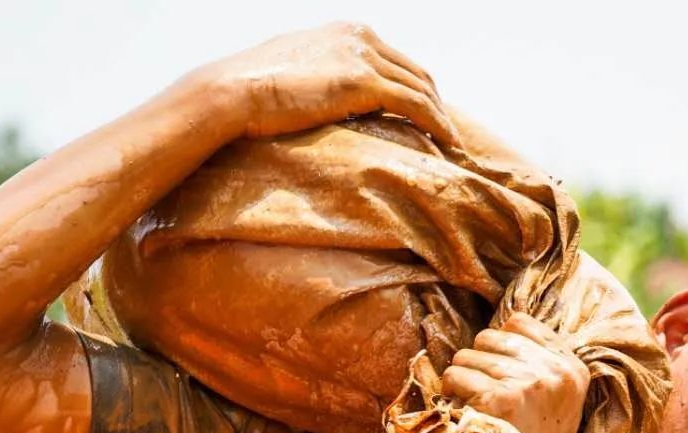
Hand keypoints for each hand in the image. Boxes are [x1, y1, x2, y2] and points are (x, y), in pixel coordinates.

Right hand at [190, 22, 456, 146]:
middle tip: (448, 133)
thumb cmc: (251, 93)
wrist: (235, 91)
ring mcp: (363, 56)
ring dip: (441, 116)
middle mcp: (360, 36)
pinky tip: (445, 143)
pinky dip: (435, 123)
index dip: (415, 89)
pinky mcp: (364, 81)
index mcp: (345, 32)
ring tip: (452, 145)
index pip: (394, 60)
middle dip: (435, 102)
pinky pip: (415, 104)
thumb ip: (318, 80)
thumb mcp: (292, 76)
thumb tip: (318, 102)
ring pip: (421, 87)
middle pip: (415, 71)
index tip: (427, 116)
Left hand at [441, 315, 589, 432]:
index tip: (497, 375)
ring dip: (460, 380)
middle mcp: (554, 373)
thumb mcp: (558, 407)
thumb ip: (545, 368)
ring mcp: (525, 383)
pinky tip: (462, 416)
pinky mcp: (496, 398)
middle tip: (482, 397)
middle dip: (477, 363)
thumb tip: (509, 325)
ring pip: (467, 354)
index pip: (520, 321)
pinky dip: (449, 394)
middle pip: (491, 336)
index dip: (498, 344)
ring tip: (473, 410)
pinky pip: (455, 375)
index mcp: (573, 371)